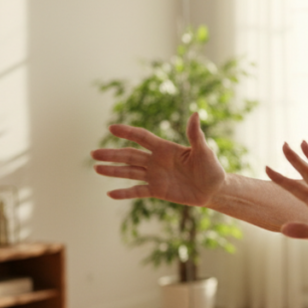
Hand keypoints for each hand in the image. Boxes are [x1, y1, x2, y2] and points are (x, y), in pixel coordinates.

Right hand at [91, 113, 225, 205]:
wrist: (214, 189)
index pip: (142, 137)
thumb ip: (195, 135)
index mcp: (165, 148)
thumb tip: (195, 114)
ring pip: (130, 172)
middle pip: (130, 155)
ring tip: (96, 168)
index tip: (111, 128)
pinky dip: (125, 193)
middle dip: (112, 154)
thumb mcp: (204, 151)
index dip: (128, 132)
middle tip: (93, 153)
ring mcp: (155, 176)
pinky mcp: (158, 191)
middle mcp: (156, 161)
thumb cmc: (211, 168)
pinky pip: (138, 191)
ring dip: (113, 170)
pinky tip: (110, 193)